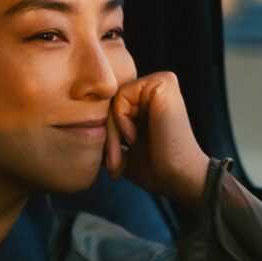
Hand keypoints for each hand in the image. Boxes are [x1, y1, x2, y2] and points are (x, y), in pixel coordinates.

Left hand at [104, 71, 209, 207]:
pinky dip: (122, 121)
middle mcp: (155, 86)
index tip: (113, 161)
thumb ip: (110, 132)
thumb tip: (81, 126)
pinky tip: (135, 137)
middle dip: (108, 134)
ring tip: (127, 150)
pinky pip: (121, 97)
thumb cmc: (155, 167)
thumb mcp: (125, 147)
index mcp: (149, 99)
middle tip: (114, 162)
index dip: (108, 132)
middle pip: (110, 102)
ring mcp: (159, 82)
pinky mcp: (162, 83)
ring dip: (113, 131)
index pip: (111, 105)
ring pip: (113, 100)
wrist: (179, 178)